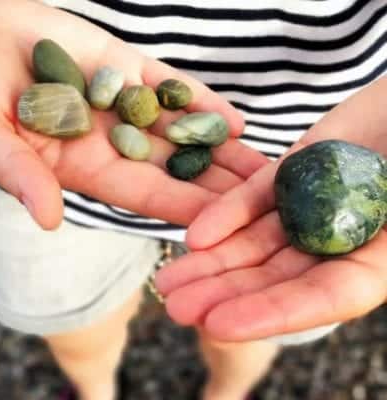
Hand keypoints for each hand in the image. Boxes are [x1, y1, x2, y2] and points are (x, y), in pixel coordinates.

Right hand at [0, 0, 267, 228]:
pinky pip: (171, 88)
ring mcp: (120, 103)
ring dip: (222, 150)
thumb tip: (48, 219)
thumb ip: (15, 171)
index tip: (221, 228)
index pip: (136, 192)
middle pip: (170, 168)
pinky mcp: (126, 67)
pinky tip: (238, 121)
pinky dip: (203, 103)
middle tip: (264, 207)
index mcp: (76, 165)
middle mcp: (106, 141)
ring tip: (269, 170)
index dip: (178, 207)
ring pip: (180, 131)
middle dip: (215, 187)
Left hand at [155, 77, 386, 340]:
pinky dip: (225, 214)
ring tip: (165, 280)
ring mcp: (311, 205)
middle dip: (224, 294)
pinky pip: (254, 197)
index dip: (271, 315)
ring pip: (256, 242)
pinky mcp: (291, 173)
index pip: (322, 298)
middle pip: (276, 277)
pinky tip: (193, 235)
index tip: (217, 325)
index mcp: (377, 258)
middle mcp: (339, 239)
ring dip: (211, 262)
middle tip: (174, 309)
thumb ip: (385, 241)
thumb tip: (358, 270)